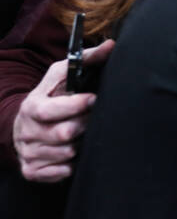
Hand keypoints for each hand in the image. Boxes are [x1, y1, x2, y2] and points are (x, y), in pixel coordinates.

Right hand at [13, 39, 113, 182]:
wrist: (24, 123)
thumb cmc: (51, 96)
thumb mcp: (62, 75)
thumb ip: (86, 60)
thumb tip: (111, 45)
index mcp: (33, 107)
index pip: (52, 110)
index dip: (76, 105)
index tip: (93, 99)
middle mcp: (27, 131)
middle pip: (63, 134)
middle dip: (84, 125)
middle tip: (93, 119)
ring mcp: (28, 152)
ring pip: (65, 154)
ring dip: (80, 145)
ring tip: (84, 135)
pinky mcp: (32, 170)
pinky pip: (59, 173)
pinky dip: (71, 165)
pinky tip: (75, 153)